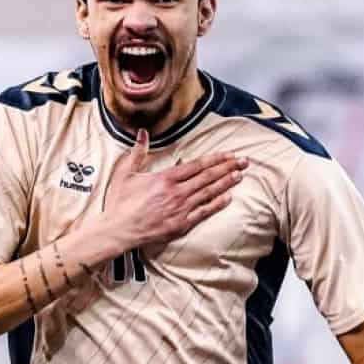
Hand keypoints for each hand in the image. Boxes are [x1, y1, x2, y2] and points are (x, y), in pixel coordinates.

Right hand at [104, 128, 246, 247]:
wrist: (119, 230)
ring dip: (226, 183)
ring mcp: (181, 209)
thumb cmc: (121, 202)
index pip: (197, 165)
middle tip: (244, 162)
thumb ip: (138, 152)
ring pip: (209, 193)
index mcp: (165, 178)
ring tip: (240, 175)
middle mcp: (177, 192)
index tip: (229, 154)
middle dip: (228, 168)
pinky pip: (204, 212)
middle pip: (208, 177)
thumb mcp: (125, 172)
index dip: (215, 159)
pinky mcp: (182, 224)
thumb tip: (142, 133)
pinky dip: (217, 204)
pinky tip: (229, 198)